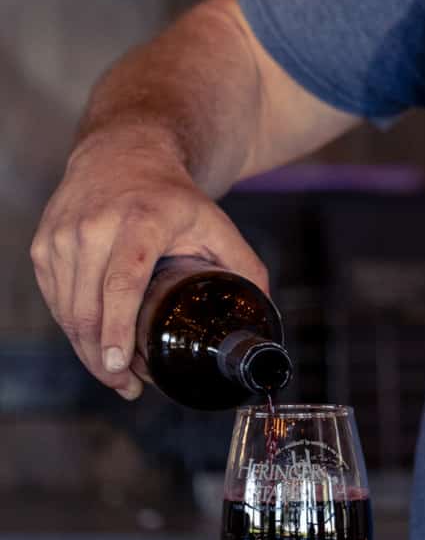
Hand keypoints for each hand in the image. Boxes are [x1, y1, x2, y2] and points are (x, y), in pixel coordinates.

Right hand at [31, 132, 267, 399]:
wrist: (123, 153)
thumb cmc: (172, 195)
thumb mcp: (214, 221)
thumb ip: (244, 264)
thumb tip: (266, 310)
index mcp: (141, 221)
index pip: (122, 283)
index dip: (118, 329)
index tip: (119, 365)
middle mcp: (95, 226)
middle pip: (89, 308)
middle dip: (105, 358)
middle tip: (130, 386)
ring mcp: (62, 235)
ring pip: (68, 311)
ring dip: (89, 350)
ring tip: (118, 373)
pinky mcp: (43, 246)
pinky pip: (55, 301)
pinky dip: (73, 329)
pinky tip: (95, 344)